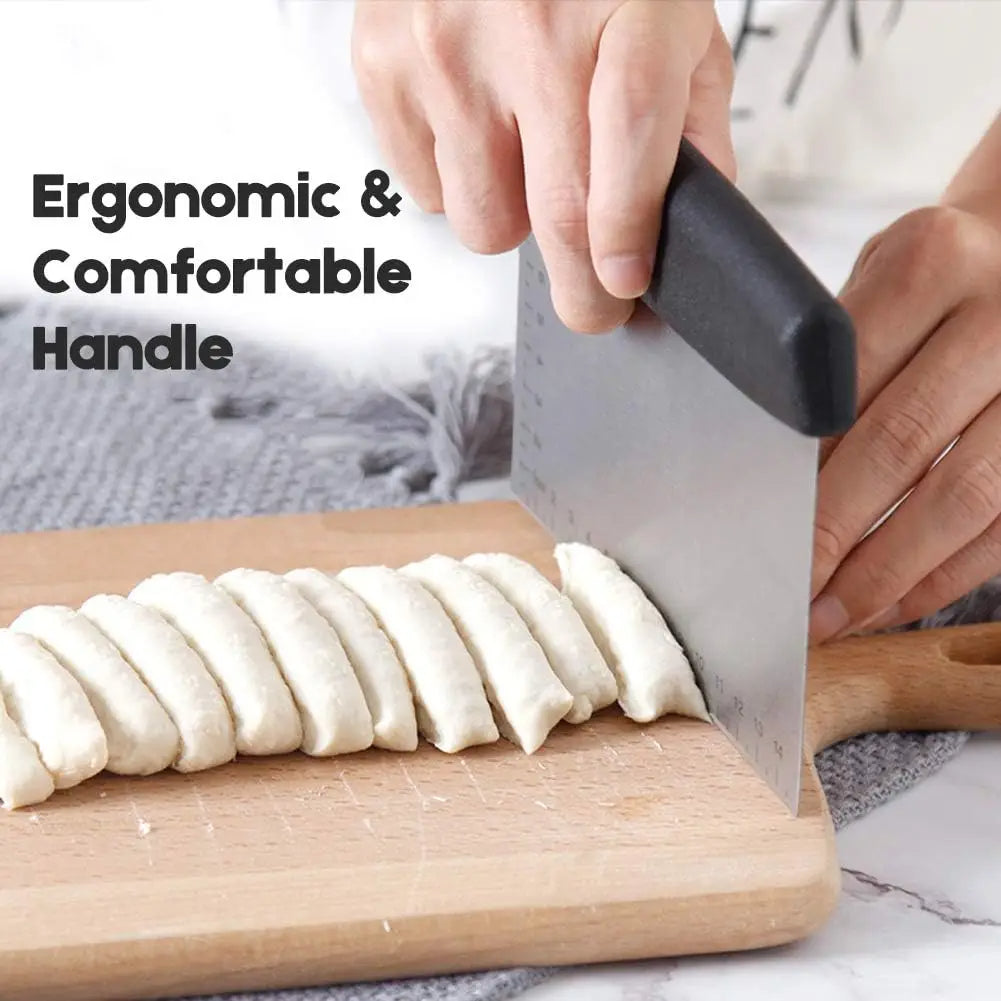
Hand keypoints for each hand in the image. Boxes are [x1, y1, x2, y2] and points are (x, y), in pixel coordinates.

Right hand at [352, 0, 734, 332]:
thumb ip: (690, 119)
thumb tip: (684, 223)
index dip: (627, 238)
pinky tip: (475, 126)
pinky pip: (426, 192)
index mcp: (627, 4)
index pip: (629, 148)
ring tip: (523, 158)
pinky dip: (458, 181)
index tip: (625, 285)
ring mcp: (447, 50)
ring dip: (513, 216)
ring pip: (484, 223)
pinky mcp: (383, 66)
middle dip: (581, 288)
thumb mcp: (670, 17)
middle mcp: (530, 27)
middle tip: (593, 299)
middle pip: (556, 215)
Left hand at [810, 206, 1000, 642]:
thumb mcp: (886, 271)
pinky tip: (895, 601)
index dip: (801, 466)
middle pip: (899, 444)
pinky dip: (947, 575)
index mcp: (930, 262)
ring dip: (888, 571)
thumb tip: (770, 464)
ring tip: (831, 616)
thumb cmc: (944, 269)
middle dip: (833, 532)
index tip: (760, 525)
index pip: (842, 382)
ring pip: (962, 497)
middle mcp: (998, 319)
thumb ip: (837, 352)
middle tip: (786, 591)